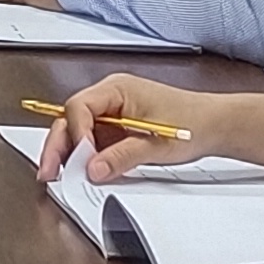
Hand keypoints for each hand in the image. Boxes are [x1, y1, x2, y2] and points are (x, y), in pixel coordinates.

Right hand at [38, 76, 237, 181]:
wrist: (213, 125)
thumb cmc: (192, 123)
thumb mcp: (157, 143)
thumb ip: (123, 156)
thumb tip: (93, 168)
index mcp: (117, 89)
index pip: (80, 106)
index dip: (76, 133)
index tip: (81, 157)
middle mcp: (110, 98)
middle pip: (71, 118)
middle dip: (59, 145)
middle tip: (50, 171)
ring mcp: (111, 114)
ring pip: (78, 131)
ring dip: (68, 152)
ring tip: (58, 174)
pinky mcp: (116, 129)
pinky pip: (92, 141)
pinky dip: (84, 157)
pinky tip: (79, 171)